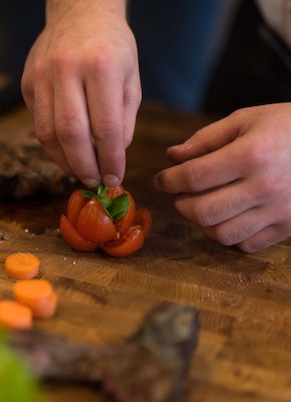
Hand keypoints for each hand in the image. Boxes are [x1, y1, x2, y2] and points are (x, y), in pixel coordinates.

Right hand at [21, 0, 140, 187]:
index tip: (115, 179)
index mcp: (102, 67)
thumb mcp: (131, 79)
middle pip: (71, 134)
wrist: (80, 12)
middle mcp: (68, 69)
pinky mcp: (27, 82)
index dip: (111, 160)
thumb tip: (112, 157)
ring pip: (47, 133)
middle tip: (93, 181)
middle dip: (84, 166)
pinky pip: (37, 122)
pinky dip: (51, 144)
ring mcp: (42, 75)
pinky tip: (65, 149)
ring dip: (63, 160)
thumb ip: (124, 120)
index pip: (106, 128)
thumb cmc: (112, 47)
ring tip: (78, 170)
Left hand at [154, 103, 290, 252]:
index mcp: (251, 154)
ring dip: (203, 223)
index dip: (168, 181)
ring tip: (204, 204)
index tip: (162, 180)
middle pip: (202, 212)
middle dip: (182, 203)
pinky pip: (246, 244)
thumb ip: (206, 139)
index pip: (193, 177)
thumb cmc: (288, 126)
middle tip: (181, 193)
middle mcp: (265, 187)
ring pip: (221, 234)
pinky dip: (230, 235)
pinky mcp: (289, 227)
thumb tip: (172, 157)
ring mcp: (279, 211)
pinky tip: (230, 216)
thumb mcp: (247, 120)